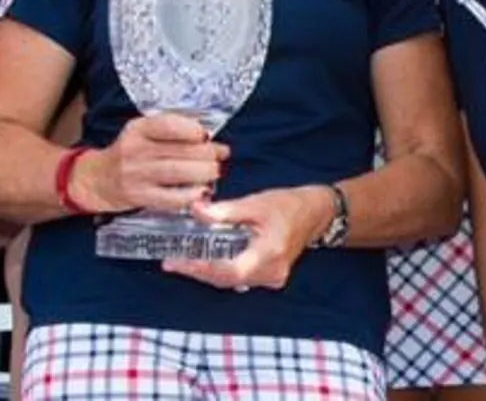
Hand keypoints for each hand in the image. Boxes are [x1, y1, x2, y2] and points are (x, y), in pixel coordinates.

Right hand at [70, 112, 227, 214]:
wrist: (98, 179)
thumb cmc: (130, 153)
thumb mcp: (144, 132)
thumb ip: (171, 130)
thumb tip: (208, 136)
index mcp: (139, 128)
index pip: (169, 124)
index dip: (193, 130)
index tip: (207, 135)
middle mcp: (135, 150)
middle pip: (179, 150)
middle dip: (208, 154)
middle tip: (221, 155)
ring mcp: (136, 175)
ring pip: (178, 173)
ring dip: (204, 173)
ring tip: (215, 172)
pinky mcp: (139, 197)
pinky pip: (171, 198)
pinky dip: (190, 195)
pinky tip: (201, 192)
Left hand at [161, 185, 331, 291]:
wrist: (314, 214)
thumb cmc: (288, 205)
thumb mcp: (256, 203)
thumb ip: (225, 210)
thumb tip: (196, 209)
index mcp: (269, 253)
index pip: (230, 271)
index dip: (202, 270)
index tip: (178, 262)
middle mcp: (271, 272)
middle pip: (226, 279)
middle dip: (197, 272)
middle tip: (171, 262)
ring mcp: (271, 278)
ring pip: (231, 282)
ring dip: (206, 273)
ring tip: (181, 262)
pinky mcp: (269, 277)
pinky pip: (238, 279)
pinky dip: (219, 272)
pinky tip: (203, 262)